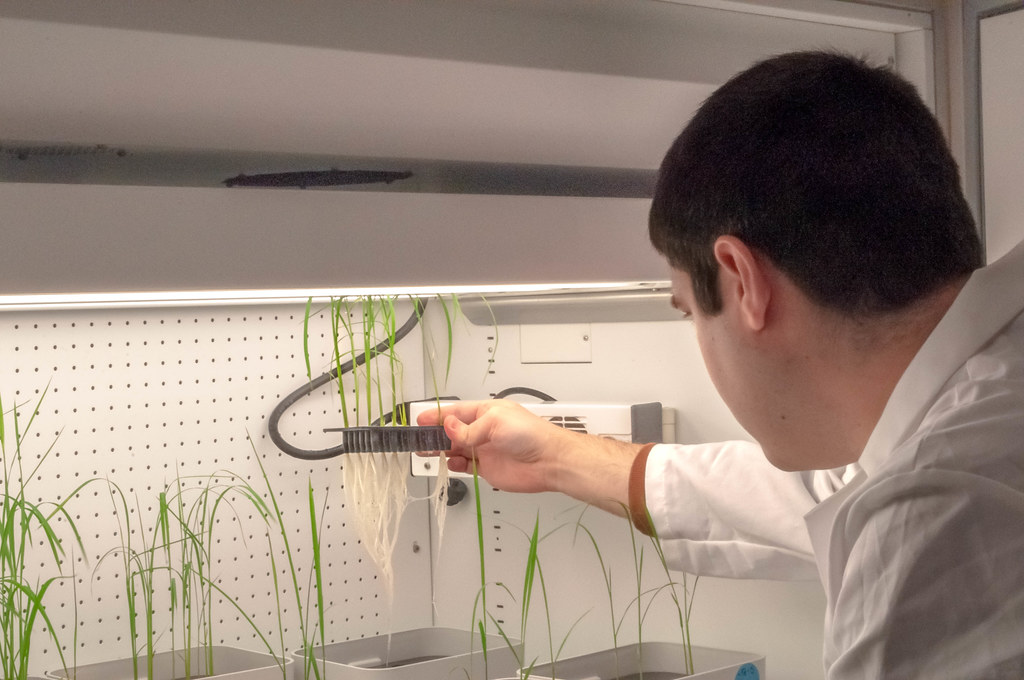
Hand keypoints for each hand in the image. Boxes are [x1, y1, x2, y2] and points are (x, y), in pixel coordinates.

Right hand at [416, 399, 565, 492]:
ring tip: (428, 452)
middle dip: (435, 434)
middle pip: (452, 431)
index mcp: (486, 412)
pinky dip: (455, 464)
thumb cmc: (530, 434)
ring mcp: (485, 450)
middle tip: (419, 439)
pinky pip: (465, 466)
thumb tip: (449, 426)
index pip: (456, 412)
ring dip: (442, 450)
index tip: (420, 420)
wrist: (548, 461)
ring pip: (456, 449)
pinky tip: (451, 462)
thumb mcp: (495, 422)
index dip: (437, 416)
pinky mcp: (487, 469)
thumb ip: (469, 428)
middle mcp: (484, 430)